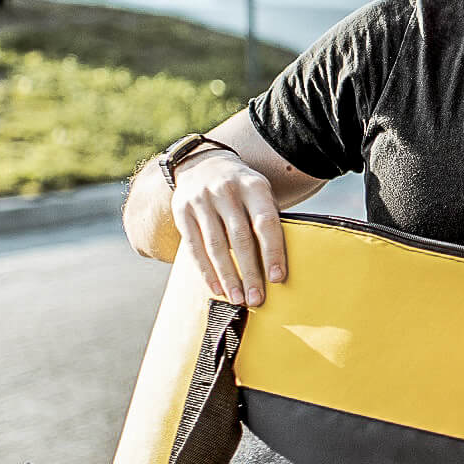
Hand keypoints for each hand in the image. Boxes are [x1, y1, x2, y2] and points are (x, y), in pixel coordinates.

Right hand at [168, 149, 286, 307]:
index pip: (266, 222)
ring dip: (228, 277)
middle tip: (257, 299)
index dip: (273, 252)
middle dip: (250, 272)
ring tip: (238, 298)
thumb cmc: (242, 189)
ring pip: (216, 245)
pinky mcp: (183, 211)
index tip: (278, 278)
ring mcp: (202, 200)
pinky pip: (194, 247)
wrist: (203, 164)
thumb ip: (268, 220)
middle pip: (240, 238)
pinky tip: (216, 288)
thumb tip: (280, 263)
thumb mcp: (259, 193)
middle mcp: (227, 191)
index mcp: (253, 186)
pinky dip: (206, 271)